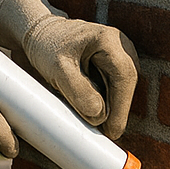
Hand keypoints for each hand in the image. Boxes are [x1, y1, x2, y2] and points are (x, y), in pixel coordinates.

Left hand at [0, 0, 139, 138]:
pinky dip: (106, 101)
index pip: (123, 76)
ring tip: (92, 122)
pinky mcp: (116, 65)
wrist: (42, 35)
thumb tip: (100, 115)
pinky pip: (116, 88)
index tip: (112, 131)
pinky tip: (91, 110)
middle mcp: (120, 45)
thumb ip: (78, 90)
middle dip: (117, 110)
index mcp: (108, 39)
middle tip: (103, 134)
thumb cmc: (48, 47)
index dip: (121, 106)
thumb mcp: (57, 68)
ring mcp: (121, 54)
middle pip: (127, 83)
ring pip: (123, 87)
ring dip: (111, 106)